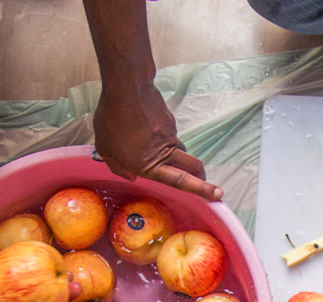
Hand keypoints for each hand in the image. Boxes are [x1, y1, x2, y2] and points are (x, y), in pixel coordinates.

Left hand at [93, 88, 221, 201]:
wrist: (127, 87)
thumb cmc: (112, 119)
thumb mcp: (105, 149)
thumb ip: (118, 167)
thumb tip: (131, 176)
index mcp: (149, 165)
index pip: (180, 181)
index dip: (201, 189)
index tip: (217, 194)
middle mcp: (165, 153)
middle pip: (193, 166)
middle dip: (201, 177)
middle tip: (203, 181)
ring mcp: (170, 135)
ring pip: (180, 150)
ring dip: (176, 156)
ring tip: (155, 150)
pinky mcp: (170, 121)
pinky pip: (169, 134)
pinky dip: (161, 135)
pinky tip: (145, 127)